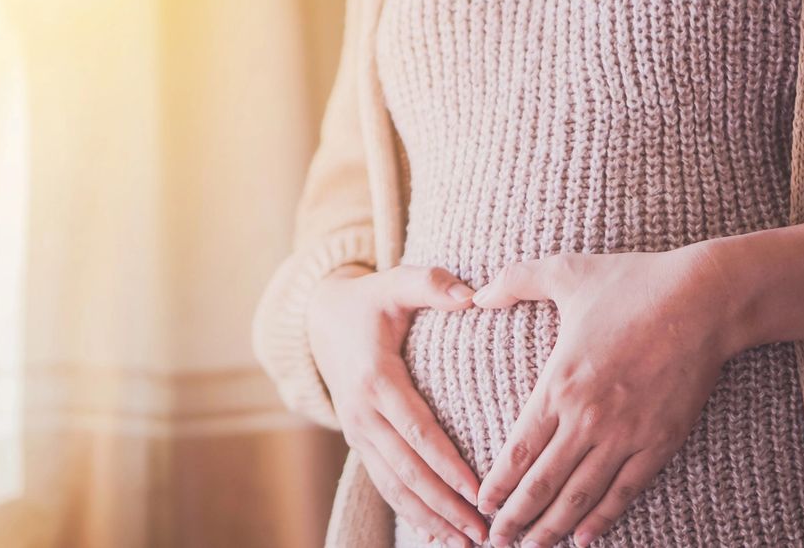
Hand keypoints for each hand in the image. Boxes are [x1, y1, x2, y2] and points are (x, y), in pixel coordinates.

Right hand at [308, 264, 487, 546]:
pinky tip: (439, 535)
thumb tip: (474, 296)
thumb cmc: (369, 300)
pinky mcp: (360, 442)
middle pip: (407, 470)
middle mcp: (363, 413)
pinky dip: (411, 513)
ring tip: (467, 542)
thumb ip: (432, 284)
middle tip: (484, 530)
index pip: (417, 430)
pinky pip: (385, 484)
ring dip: (430, 518)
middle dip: (445, 504)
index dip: (446, 463)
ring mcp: (358, 432)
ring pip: (394, 486)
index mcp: (376, 378)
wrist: (319, 319)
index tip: (478, 490)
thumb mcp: (396, 281)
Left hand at [471, 245, 751, 546]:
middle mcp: (588, 417)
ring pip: (581, 495)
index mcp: (559, 383)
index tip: (481, 503)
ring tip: (533, 547)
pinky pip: (626, 490)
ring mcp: (626, 434)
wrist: (705, 299)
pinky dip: (603, 517)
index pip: (519, 450)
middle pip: (543, 483)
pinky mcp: (661, 441)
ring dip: (553, 527)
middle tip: (495, 542)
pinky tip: (585, 537)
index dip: (498, 484)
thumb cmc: (634, 282)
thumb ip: (516, 281)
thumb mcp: (566, 271)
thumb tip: (476, 294)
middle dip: (515, 518)